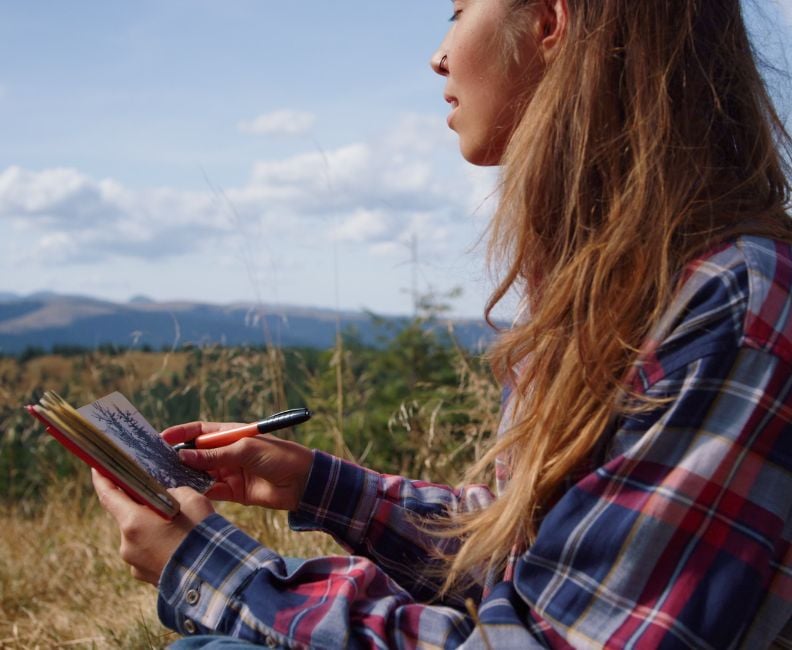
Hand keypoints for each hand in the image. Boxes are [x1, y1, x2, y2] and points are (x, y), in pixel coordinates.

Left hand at [92, 469, 214, 584]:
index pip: (109, 495)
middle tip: (164, 499)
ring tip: (179, 527)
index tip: (98, 468)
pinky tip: (179, 544)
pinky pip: (147, 552)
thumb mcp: (191, 499)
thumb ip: (173, 492)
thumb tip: (168, 495)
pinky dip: (158, 545)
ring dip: (153, 527)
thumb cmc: (201, 534)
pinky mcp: (145, 576)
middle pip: (127, 515)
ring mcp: (134, 563)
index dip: (102, 479)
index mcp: (133, 522)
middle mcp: (127, 544)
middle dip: (143, 506)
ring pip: (139, 535)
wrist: (213, 576)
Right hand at [161, 422, 313, 510]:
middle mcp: (227, 452)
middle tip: (157, 464)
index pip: (199, 431)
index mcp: (230, 435)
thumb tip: (183, 456)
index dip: (180, 434)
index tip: (160, 439)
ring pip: (200, 474)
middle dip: (178, 458)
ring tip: (166, 481)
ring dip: (185, 477)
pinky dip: (198, 492)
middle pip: (196, 454)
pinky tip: (185, 495)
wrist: (303, 481)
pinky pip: (210, 491)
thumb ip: (214, 455)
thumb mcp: (245, 450)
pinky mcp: (233, 492)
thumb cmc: (278, 456)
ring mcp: (229, 472)